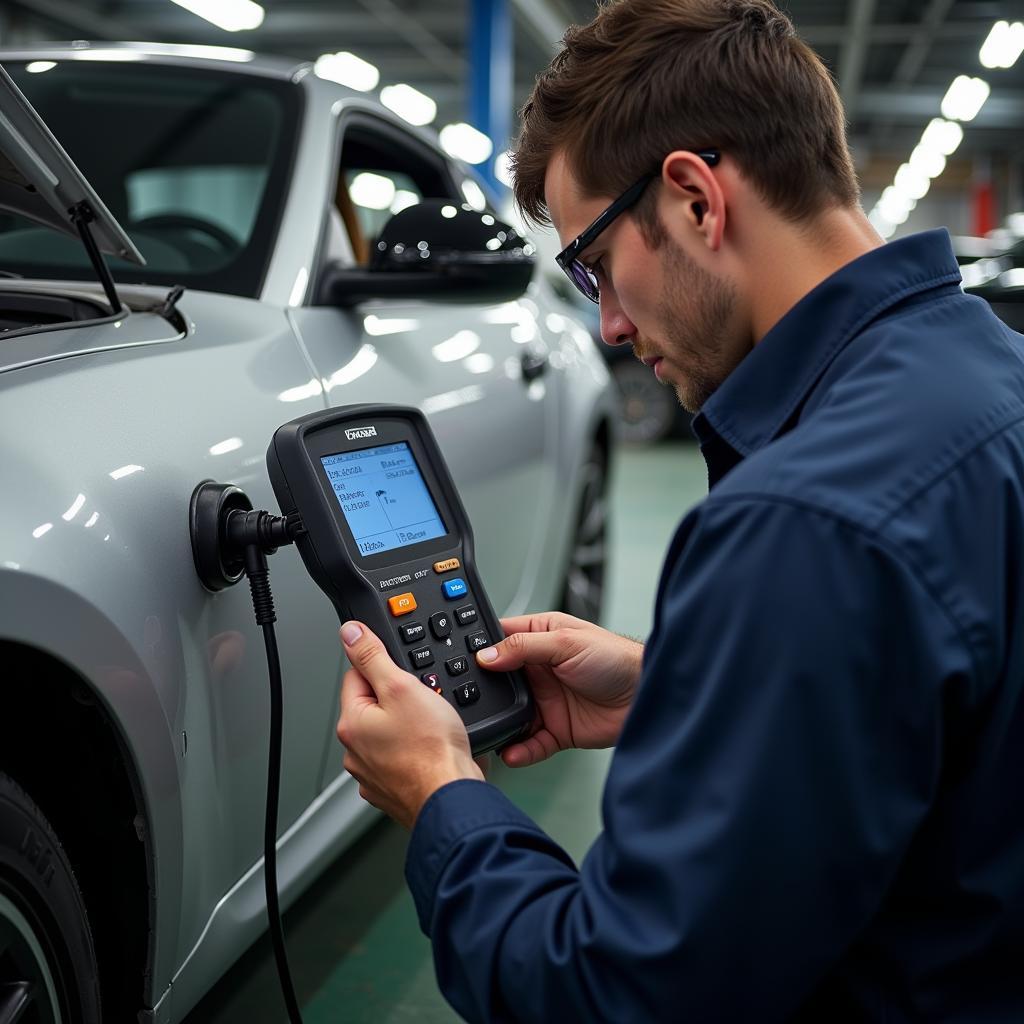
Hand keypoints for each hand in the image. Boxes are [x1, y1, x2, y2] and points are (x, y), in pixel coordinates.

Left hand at [336, 621, 482, 828]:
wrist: (452, 797)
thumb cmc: (431, 750)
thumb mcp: (402, 686)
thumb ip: (373, 656)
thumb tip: (350, 633)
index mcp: (352, 723)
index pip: (358, 676)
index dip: (387, 669)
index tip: (405, 675)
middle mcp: (355, 752)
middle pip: (376, 705)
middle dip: (401, 699)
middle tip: (425, 704)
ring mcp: (374, 773)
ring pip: (391, 733)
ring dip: (410, 726)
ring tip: (433, 729)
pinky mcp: (394, 789)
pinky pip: (404, 758)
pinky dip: (417, 752)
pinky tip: (434, 750)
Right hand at [476, 611, 642, 767]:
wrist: (646, 696)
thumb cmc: (616, 658)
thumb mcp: (566, 642)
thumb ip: (524, 648)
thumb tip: (486, 655)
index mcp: (540, 639)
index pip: (500, 641)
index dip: (480, 650)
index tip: (458, 662)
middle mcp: (539, 670)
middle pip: (500, 683)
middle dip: (484, 693)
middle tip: (465, 703)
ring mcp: (547, 701)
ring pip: (511, 716)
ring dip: (501, 725)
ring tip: (488, 732)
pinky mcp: (557, 729)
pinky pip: (531, 743)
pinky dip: (520, 750)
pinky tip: (512, 751)